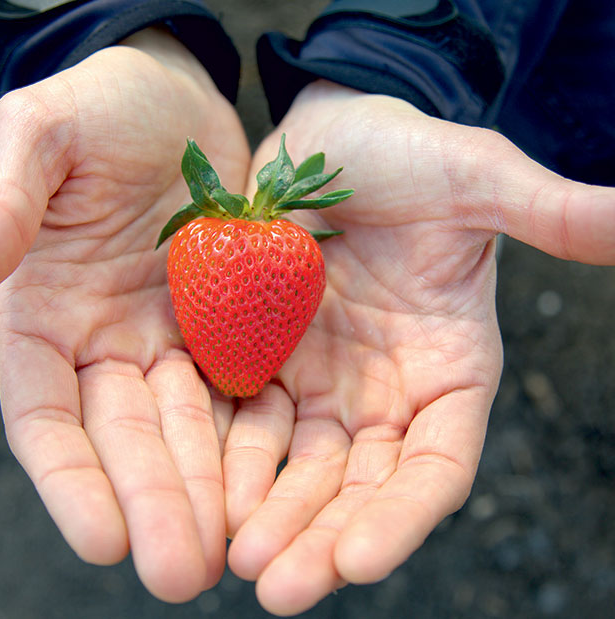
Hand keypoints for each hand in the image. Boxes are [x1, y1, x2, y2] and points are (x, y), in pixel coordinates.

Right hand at [0, 29, 248, 601]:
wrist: (177, 99)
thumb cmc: (99, 107)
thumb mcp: (41, 137)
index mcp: (46, 317)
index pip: (48, 417)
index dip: (70, 479)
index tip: (99, 540)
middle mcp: (108, 344)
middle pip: (127, 438)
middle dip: (153, 504)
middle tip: (184, 573)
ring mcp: (173, 338)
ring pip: (190, 430)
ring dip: (207, 491)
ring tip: (235, 552)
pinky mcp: (232, 324)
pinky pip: (243, 390)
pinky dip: (255, 438)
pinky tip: (279, 484)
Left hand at [223, 81, 614, 614]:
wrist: (329, 135)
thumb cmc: (407, 152)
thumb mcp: (476, 176)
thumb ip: (545, 212)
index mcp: (447, 370)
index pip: (434, 465)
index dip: (402, 515)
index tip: (360, 561)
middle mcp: (382, 391)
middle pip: (358, 485)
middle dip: (321, 537)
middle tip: (279, 589)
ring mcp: (319, 380)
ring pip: (296, 466)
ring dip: (267, 513)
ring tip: (233, 557)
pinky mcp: (261, 356)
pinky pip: (241, 418)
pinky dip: (223, 457)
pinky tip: (197, 490)